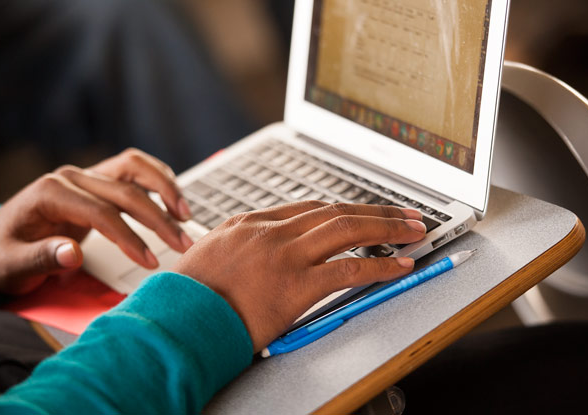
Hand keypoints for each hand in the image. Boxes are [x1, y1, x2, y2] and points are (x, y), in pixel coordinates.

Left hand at [0, 149, 192, 294]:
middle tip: (183, 243)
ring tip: (186, 215)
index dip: (131, 237)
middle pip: (125, 190)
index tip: (151, 261)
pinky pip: (134, 170)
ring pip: (135, 167)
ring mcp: (86, 175)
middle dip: (158, 218)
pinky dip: (158, 181)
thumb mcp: (13, 265)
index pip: (102, 212)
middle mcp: (71, 176)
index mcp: (50, 192)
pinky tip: (175, 202)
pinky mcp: (98, 180)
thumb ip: (42, 258)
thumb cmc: (4, 256)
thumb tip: (72, 253)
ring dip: (165, 188)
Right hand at [172, 201, 427, 351]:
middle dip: (376, 212)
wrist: (174, 319)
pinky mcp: (295, 286)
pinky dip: (380, 267)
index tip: (363, 212)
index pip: (309, 208)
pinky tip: (400, 265)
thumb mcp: (209, 257)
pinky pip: (349, 271)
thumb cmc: (188, 296)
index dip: (344, 209)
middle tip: (405, 214)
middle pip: (336, 212)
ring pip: (349, 231)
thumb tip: (258, 255)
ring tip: (414, 231)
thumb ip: (239, 247)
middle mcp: (271, 232)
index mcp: (250, 222)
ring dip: (388, 229)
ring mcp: (285, 256)